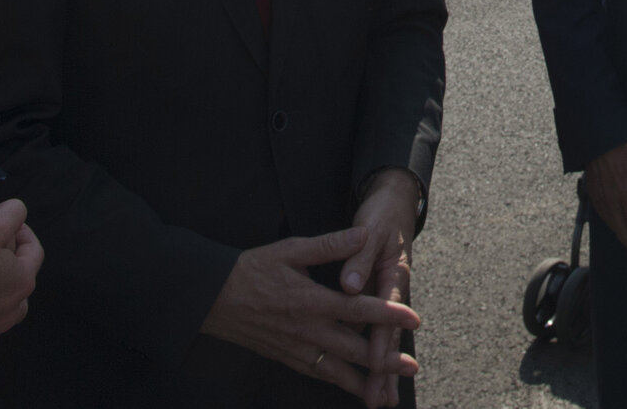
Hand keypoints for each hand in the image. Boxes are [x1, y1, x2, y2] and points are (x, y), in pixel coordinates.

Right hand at [200, 226, 419, 400]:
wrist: (211, 298)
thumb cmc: (252, 269)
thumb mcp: (291, 250)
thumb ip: (331, 245)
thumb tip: (363, 232)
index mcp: (312, 301)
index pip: (359, 309)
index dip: (388, 314)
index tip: (415, 319)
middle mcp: (307, 330)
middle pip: (353, 348)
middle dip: (384, 360)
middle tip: (412, 368)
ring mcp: (296, 348)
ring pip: (336, 370)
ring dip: (363, 381)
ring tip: (386, 393)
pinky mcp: (286, 357)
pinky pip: (316, 374)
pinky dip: (337, 383)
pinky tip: (353, 388)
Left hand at [341, 170, 421, 408]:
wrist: (394, 204)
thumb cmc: (381, 217)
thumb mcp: (370, 230)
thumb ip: (357, 258)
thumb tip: (349, 287)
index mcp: (392, 274)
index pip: (386, 314)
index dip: (383, 340)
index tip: (379, 365)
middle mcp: (391, 291)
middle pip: (389, 336)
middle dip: (386, 370)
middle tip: (383, 399)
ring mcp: (386, 298)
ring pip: (384, 339)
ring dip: (383, 370)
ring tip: (382, 399)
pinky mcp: (378, 299)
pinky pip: (375, 331)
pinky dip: (374, 354)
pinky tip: (369, 376)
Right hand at [586, 138, 626, 264]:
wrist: (597, 135)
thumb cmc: (624, 146)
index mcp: (625, 194)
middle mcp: (611, 201)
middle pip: (625, 232)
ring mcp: (600, 199)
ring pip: (613, 227)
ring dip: (625, 241)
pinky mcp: (593, 194)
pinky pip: (604, 218)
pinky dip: (614, 229)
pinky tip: (619, 230)